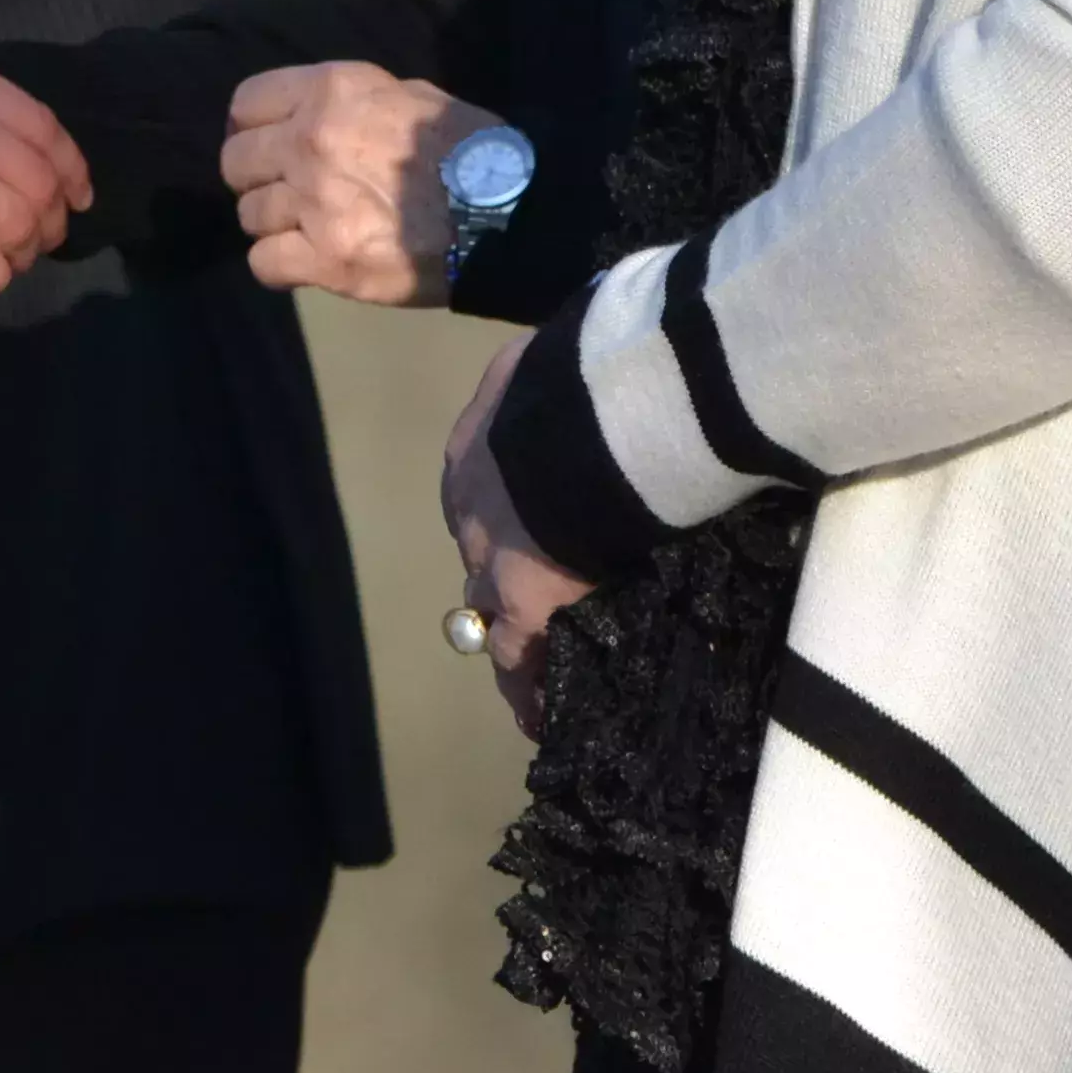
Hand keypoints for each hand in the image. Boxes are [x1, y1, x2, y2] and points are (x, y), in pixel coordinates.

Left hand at [221, 64, 492, 304]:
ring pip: (249, 215)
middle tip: (289, 192)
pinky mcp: (324, 259)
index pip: (247, 103)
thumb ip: (351, 102)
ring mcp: (313, 202)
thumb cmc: (466, 148)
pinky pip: (263, 263)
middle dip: (258, 178)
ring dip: (274, 224)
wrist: (507, 213)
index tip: (267, 144)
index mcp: (331, 92)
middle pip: (236, 162)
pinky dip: (280, 266)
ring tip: (310, 229)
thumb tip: (314, 117)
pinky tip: (308, 262)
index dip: (251, 126)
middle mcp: (310, 140)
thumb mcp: (410, 94)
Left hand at [438, 332, 593, 738]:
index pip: (482, 497)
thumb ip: (570, 376)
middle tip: (539, 602)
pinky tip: (546, 718)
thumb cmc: (591, 372)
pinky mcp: (526, 606)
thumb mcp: (563, 357)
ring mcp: (493, 560)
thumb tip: (601, 355)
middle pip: (481, 556)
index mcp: (476, 448)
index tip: (533, 533)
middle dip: (504, 578)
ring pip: (491, 613)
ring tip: (540, 677)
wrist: (600, 416)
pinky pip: (521, 661)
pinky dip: (532, 689)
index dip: (509, 518)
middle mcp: (470, 509)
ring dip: (515, 640)